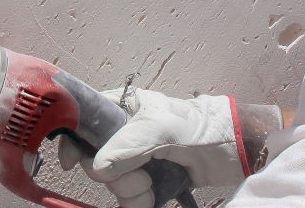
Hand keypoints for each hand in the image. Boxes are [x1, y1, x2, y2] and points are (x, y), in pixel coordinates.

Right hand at [58, 88, 246, 207]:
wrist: (231, 151)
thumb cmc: (200, 126)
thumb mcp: (161, 129)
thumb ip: (127, 145)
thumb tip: (98, 167)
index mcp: (123, 108)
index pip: (84, 120)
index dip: (75, 140)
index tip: (73, 161)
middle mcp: (125, 133)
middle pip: (96, 160)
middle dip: (116, 174)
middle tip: (140, 171)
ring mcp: (135, 158)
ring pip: (112, 183)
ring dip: (131, 190)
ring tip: (152, 184)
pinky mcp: (147, 180)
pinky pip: (128, 198)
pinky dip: (139, 202)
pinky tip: (153, 197)